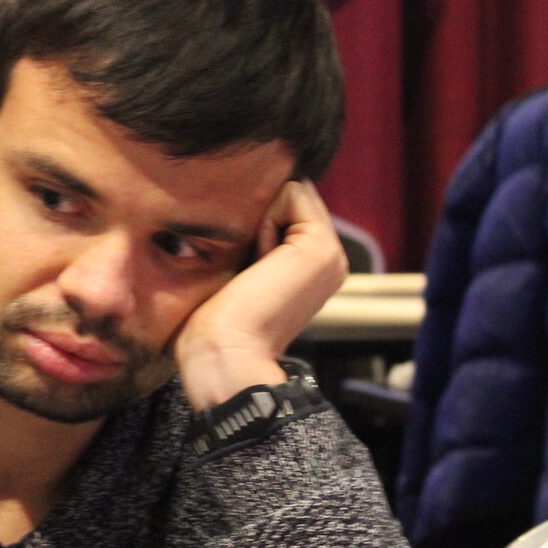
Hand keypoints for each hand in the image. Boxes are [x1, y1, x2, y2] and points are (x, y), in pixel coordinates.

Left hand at [174, 180, 347, 410]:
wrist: (225, 356)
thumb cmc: (216, 323)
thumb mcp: (239, 271)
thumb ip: (254, 239)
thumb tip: (242, 200)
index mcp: (312, 267)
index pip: (286, 205)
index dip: (256, 221)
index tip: (245, 269)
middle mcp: (329, 258)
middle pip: (289, 194)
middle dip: (260, 215)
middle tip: (249, 268)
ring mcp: (330, 252)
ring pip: (291, 191)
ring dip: (261, 218)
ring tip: (254, 267)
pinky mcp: (320, 245)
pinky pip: (290, 193)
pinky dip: (264, 218)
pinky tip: (259, 261)